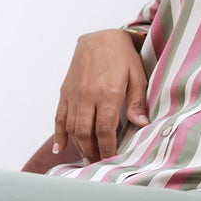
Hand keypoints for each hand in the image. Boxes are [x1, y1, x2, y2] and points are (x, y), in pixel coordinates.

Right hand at [54, 29, 149, 162]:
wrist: (101, 36)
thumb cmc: (124, 56)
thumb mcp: (137, 75)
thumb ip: (137, 101)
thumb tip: (141, 125)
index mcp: (107, 93)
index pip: (105, 129)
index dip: (107, 148)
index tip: (111, 160)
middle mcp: (87, 95)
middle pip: (86, 132)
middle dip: (92, 152)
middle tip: (99, 164)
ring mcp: (73, 93)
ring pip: (71, 127)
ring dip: (78, 146)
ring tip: (87, 158)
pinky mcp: (65, 91)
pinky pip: (58, 116)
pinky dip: (58, 134)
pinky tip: (61, 148)